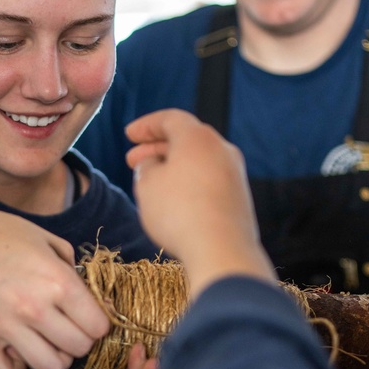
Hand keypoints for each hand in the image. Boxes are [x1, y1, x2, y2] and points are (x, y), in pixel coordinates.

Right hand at [0, 202, 109, 368]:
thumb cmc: (9, 238)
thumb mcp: (52, 244)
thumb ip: (77, 275)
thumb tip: (98, 306)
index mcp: (58, 281)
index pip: (98, 328)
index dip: (96, 324)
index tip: (84, 318)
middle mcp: (34, 307)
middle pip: (78, 350)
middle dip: (77, 342)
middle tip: (63, 329)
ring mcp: (5, 326)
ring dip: (51, 359)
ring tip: (42, 343)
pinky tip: (13, 351)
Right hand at [125, 108, 273, 294]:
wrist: (221, 249)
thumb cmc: (179, 213)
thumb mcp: (147, 185)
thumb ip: (146, 167)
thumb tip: (154, 164)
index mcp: (198, 137)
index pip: (170, 119)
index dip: (146, 126)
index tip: (129, 135)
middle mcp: (221, 149)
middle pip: (186, 139)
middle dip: (157, 148)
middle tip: (133, 161)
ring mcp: (234, 173)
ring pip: (199, 161)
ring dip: (174, 167)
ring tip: (152, 183)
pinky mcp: (240, 197)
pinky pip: (210, 180)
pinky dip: (190, 183)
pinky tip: (176, 201)